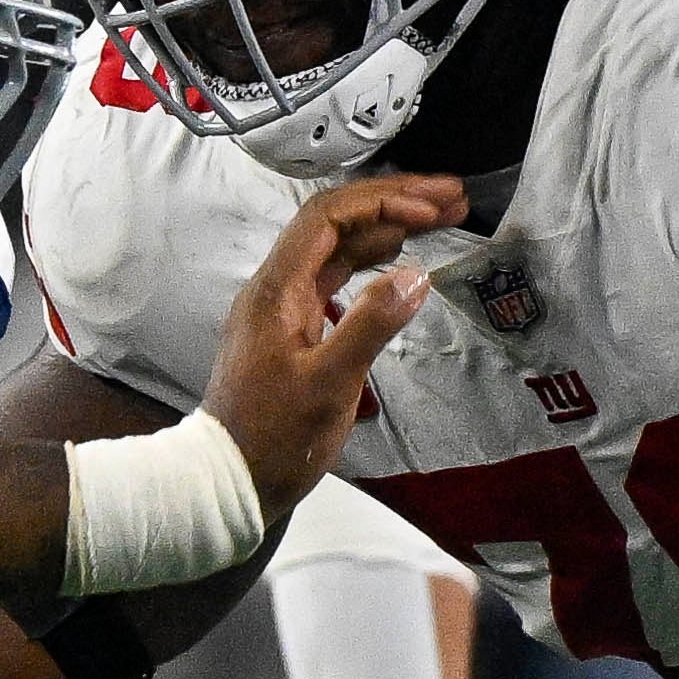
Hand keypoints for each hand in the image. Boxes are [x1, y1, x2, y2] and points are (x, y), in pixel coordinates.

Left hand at [204, 174, 463, 501]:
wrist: (229, 480)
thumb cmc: (273, 439)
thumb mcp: (329, 385)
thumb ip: (371, 325)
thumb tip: (415, 276)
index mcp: (276, 290)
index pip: (328, 216)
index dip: (383, 202)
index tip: (431, 208)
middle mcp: (276, 288)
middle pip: (336, 223)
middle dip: (393, 204)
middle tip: (449, 198)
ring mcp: (283, 308)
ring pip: (337, 249)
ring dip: (387, 229)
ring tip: (439, 218)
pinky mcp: (293, 329)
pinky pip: (334, 277)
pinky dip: (370, 261)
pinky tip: (398, 259)